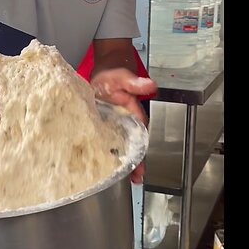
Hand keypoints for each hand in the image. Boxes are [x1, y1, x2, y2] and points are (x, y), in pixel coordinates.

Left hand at [90, 68, 155, 183]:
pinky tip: (98, 162)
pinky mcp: (101, 123)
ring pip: (118, 145)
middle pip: (131, 145)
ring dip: (120, 160)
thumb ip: (135, 83)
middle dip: (134, 163)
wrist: (104, 68)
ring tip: (119, 179)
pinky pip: (104, 139)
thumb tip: (150, 85)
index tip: (140, 168)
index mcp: (133, 113)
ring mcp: (113, 123)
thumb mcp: (123, 77)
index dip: (141, 154)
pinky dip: (103, 151)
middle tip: (135, 180)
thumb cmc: (114, 72)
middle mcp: (125, 121)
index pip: (140, 137)